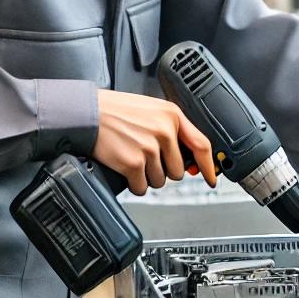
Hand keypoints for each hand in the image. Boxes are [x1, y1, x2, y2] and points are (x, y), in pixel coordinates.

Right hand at [92, 90, 216, 195]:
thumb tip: (189, 162)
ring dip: (146, 176)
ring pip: (160, 181)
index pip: (201, 145)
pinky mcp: (133, 163)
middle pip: (177, 171)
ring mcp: (149, 148)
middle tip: (145, 157)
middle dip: (163, 170)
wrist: (86, 112)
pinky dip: (133, 183)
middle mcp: (164, 131)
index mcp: (172, 115)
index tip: (212, 178)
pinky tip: (124, 166)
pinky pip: (142, 187)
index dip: (209, 166)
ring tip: (132, 157)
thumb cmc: (115, 111)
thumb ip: (171, 130)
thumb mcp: (151, 110)